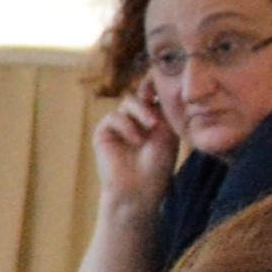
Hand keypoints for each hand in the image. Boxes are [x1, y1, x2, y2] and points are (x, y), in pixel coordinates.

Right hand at [92, 86, 181, 210]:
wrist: (140, 188)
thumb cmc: (159, 164)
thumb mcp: (168, 131)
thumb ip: (162, 108)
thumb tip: (155, 84)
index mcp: (153, 117)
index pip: (152, 94)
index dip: (157, 87)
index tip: (167, 89)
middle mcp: (136, 119)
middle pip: (140, 93)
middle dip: (150, 101)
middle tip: (158, 117)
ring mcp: (119, 125)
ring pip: (128, 102)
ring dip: (141, 112)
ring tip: (151, 127)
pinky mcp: (104, 132)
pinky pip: (114, 117)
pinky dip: (127, 126)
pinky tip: (136, 140)